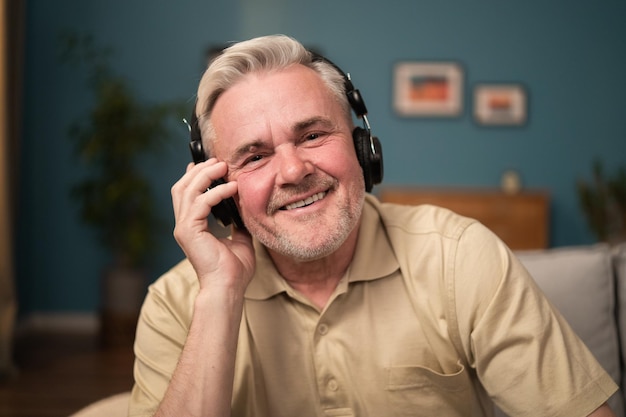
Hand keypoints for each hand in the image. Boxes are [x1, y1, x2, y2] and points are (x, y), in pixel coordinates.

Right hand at [171, 158, 254, 292]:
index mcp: (192, 226)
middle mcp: (184, 225)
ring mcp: (183, 228)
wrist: (228, 288)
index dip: (196, 175)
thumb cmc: (234, 269)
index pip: (186, 193)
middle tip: (218, 161)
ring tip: (222, 167)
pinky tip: (231, 188)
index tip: (213, 164)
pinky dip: (216, 192)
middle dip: (199, 170)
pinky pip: (200, 203)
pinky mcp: (188, 231)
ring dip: (205, 175)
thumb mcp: (240, 239)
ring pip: (186, 190)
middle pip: (182, 187)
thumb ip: (238, 223)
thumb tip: (246, 209)